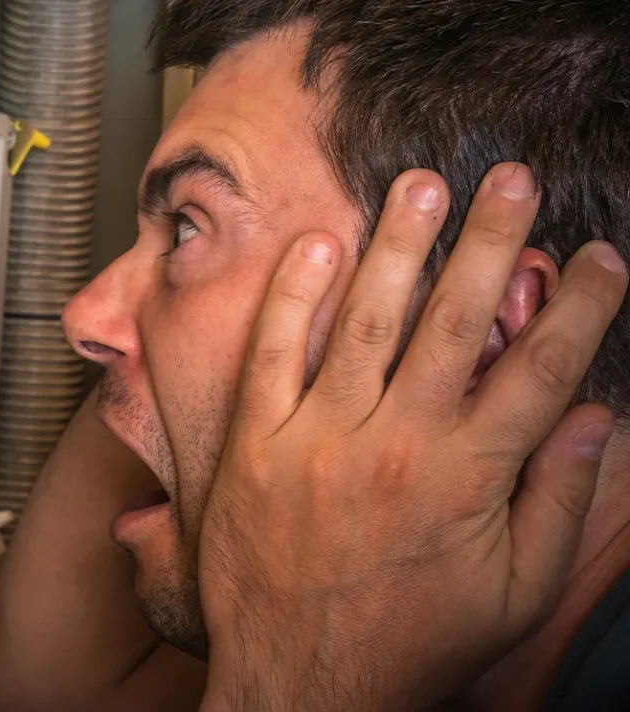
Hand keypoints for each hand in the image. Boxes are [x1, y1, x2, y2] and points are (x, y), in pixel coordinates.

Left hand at [197, 163, 627, 710]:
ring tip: (421, 185)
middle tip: (509, 178)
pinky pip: (273, 355)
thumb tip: (593, 418)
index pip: (539, 370)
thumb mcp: (513, 593)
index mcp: (467, 478)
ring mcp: (317, 439)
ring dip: (398, 247)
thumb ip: (558, 503)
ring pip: (366, 323)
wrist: (300, 684)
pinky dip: (293, 298)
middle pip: (456, 323)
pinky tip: (317, 245)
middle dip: (489, 243)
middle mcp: (395, 444)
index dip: (577, 305)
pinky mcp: (255, 444)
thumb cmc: (411, 642)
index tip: (598, 256)